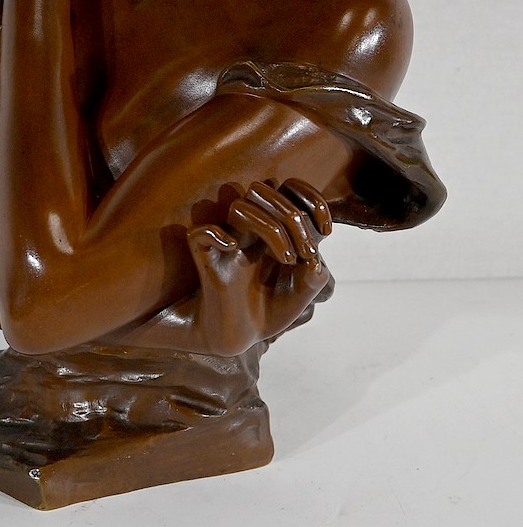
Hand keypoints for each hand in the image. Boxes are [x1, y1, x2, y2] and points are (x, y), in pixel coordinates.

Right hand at [185, 178, 332, 354]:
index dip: (311, 198)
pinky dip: (216, 235)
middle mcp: (250, 229)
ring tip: (287, 259)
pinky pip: (200, 233)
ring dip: (270, 228)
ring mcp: (228, 243)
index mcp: (274, 226)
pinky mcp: (208, 261)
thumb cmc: (271, 310)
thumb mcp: (303, 295)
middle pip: (263, 191)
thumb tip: (311, 258)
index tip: (327, 230)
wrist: (242, 338)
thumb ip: (314, 275)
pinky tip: (234, 250)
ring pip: (239, 207)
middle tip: (306, 254)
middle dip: (292, 217)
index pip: (287, 189)